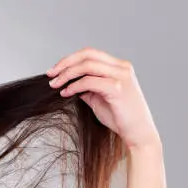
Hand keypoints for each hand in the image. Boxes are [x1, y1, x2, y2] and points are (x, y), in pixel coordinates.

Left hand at [47, 47, 161, 150]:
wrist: (137, 133)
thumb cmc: (119, 117)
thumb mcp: (98, 98)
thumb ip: (87, 88)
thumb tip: (68, 83)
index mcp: (118, 66)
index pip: (90, 54)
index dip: (70, 59)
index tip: (55, 70)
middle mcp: (121, 67)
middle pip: (88, 55)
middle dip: (65, 63)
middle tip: (50, 75)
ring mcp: (121, 76)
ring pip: (87, 65)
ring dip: (67, 74)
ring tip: (55, 85)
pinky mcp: (118, 88)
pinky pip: (90, 81)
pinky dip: (74, 86)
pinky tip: (66, 93)